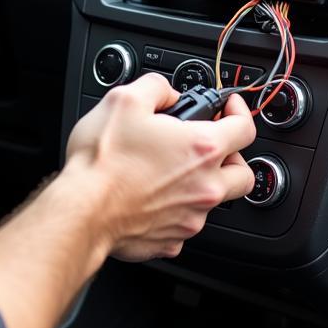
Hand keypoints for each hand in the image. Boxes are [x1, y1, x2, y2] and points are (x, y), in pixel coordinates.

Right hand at [65, 74, 255, 262]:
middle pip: (243, 173)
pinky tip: (154, 196)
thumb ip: (157, 87)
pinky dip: (176, 209)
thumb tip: (167, 93)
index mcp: (201, 149)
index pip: (245, 128)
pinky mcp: (172, 239)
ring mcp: (191, 217)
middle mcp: (205, 186)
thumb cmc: (103, 161)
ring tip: (175, 170)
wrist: (82, 211)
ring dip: (203, 183)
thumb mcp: (125, 99)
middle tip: (212, 147)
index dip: (239, 111)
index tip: (229, 108)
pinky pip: (185, 222)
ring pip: (215, 200)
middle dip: (233, 156)